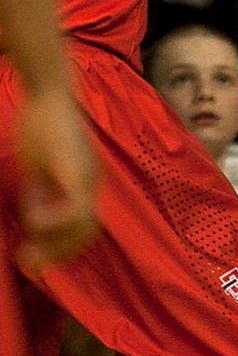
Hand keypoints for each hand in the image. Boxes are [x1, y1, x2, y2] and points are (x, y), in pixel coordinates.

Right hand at [16, 86, 98, 271]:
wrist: (47, 91)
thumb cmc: (40, 125)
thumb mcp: (37, 169)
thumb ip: (38, 196)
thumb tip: (33, 226)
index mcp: (86, 181)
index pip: (83, 227)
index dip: (60, 249)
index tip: (33, 260)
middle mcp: (92, 180)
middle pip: (87, 232)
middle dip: (57, 254)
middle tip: (29, 264)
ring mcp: (86, 174)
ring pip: (84, 224)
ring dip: (55, 243)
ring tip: (27, 251)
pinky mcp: (75, 167)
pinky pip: (74, 205)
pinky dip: (54, 221)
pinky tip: (33, 221)